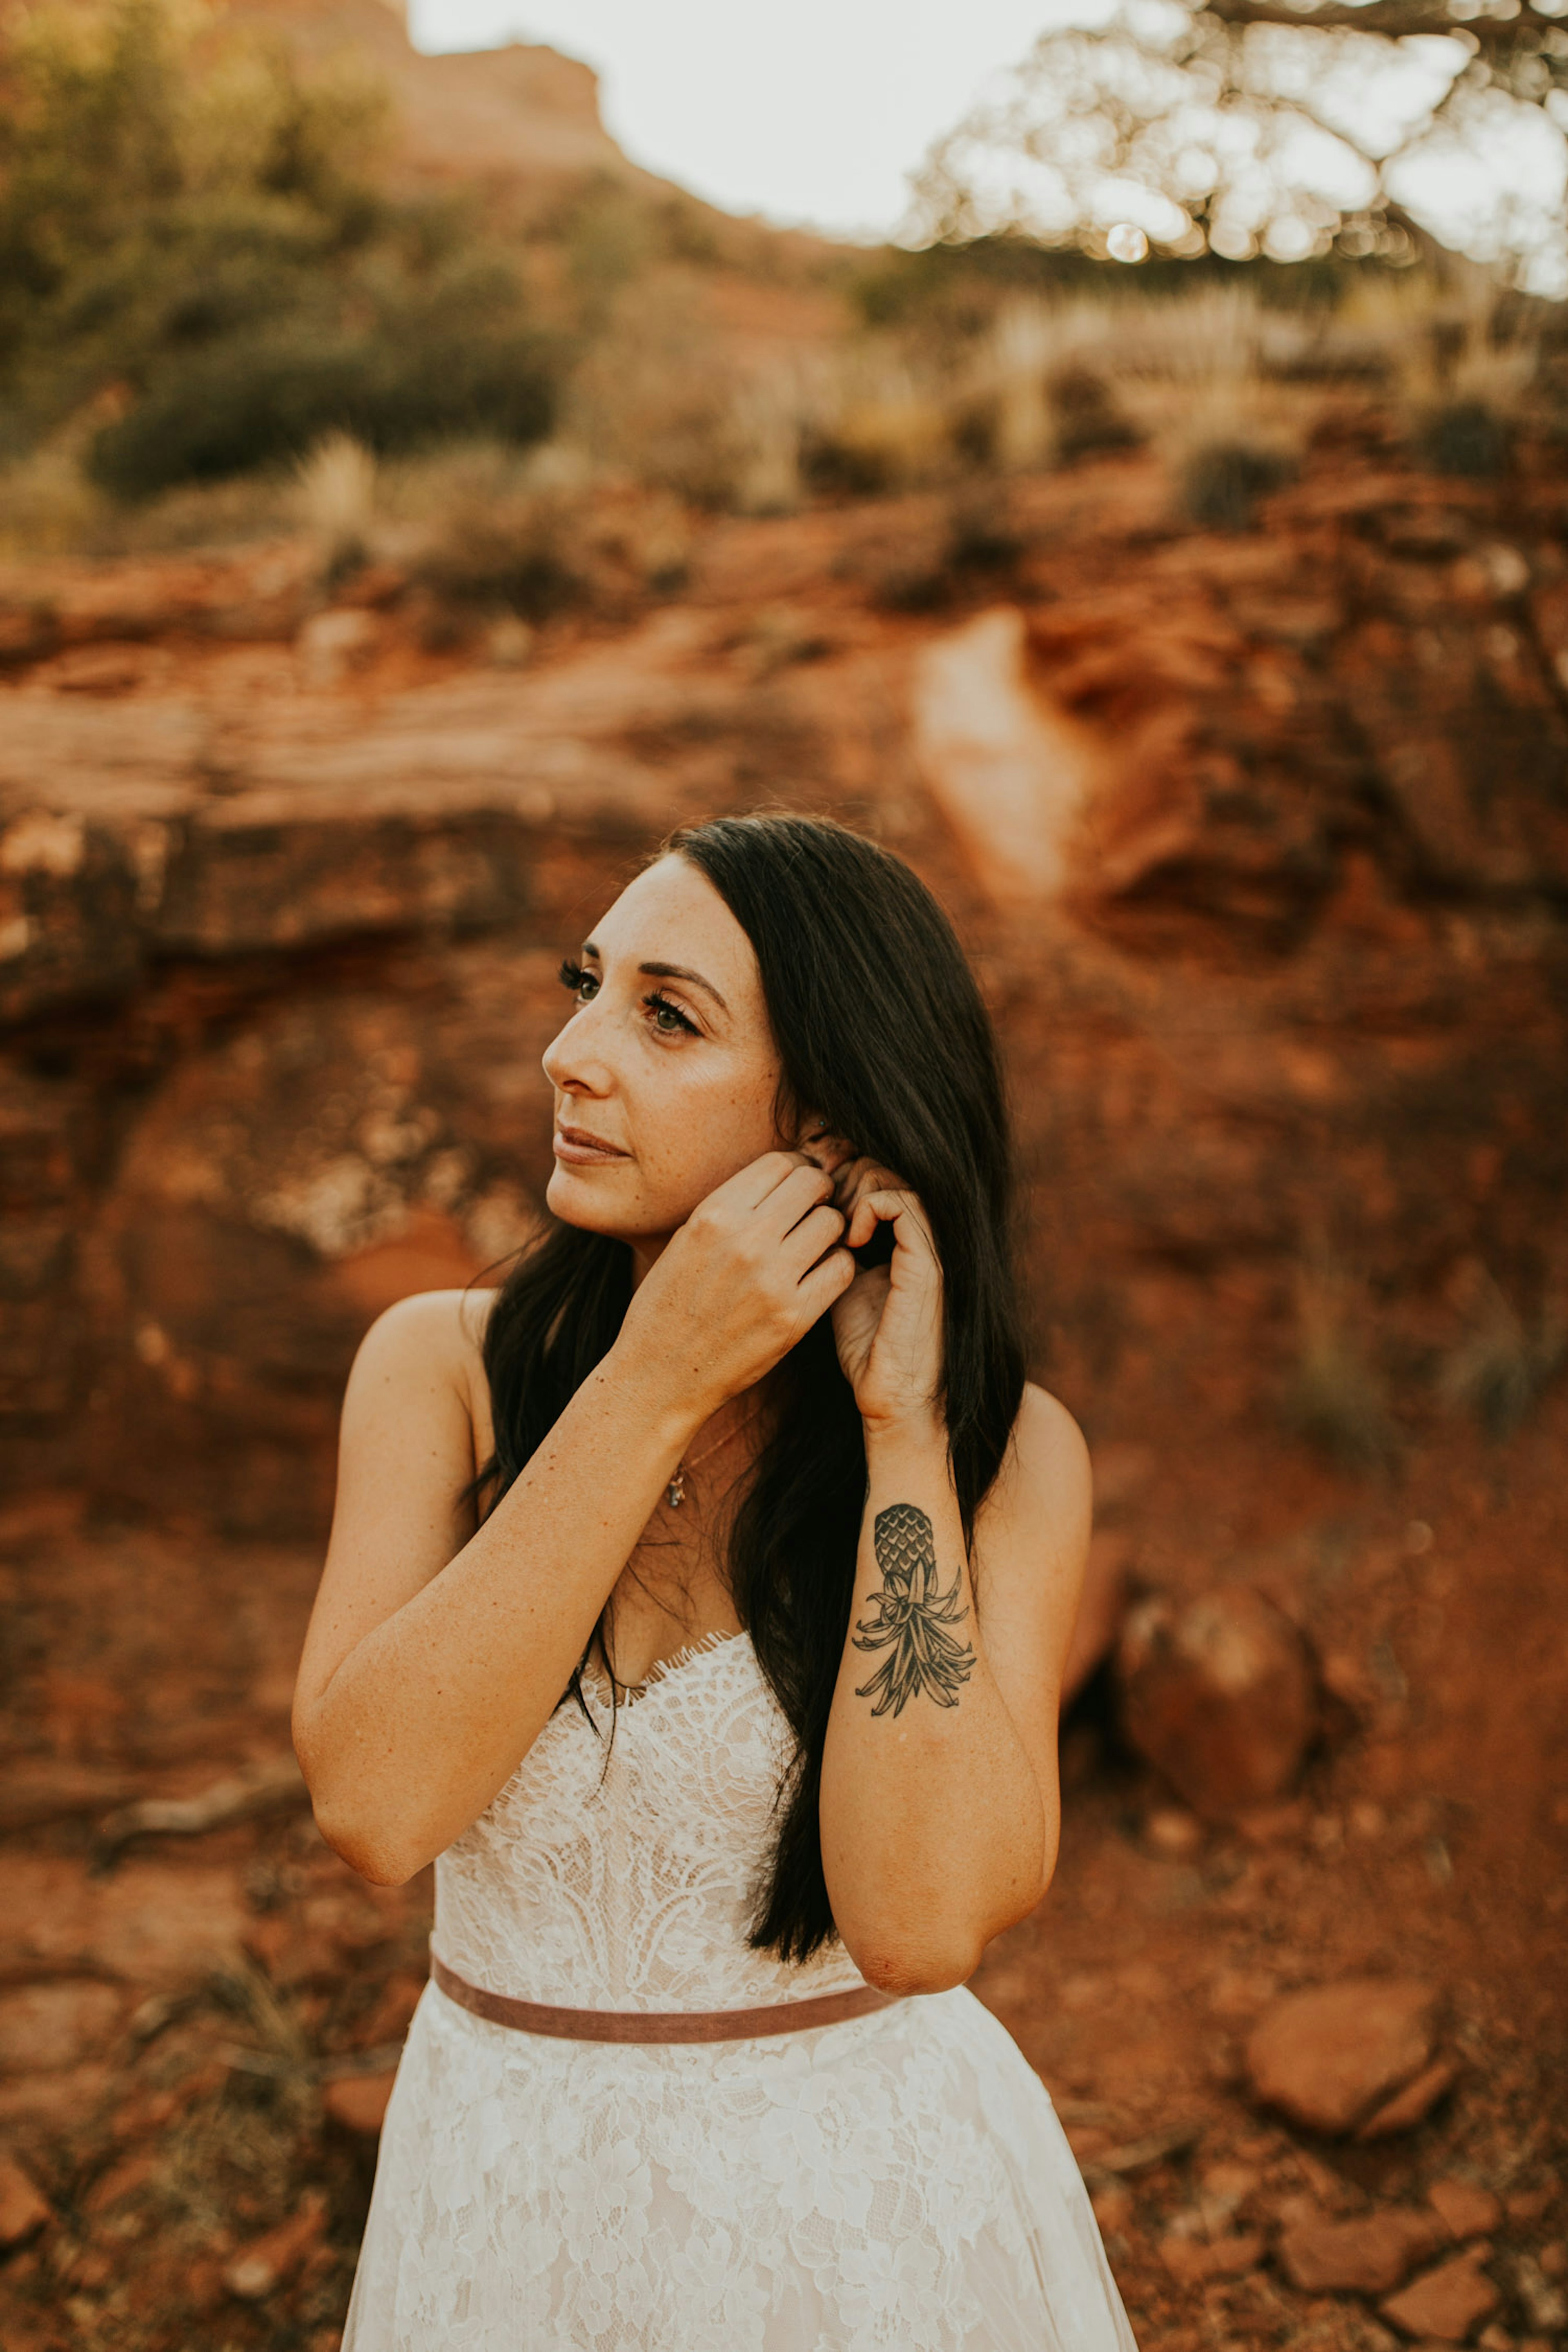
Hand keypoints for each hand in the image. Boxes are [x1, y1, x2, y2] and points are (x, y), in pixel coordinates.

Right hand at [617, 1151, 855, 1426]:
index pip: (781, 1162)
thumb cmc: (668, 1306)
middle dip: (819, 1193)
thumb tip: (782, 1177)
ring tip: (812, 1247)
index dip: (796, 1169)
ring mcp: (772, 1280)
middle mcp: (745, 1240)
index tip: (796, 1188)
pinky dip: (837, 1266)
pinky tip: (818, 1275)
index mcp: (713, 1215)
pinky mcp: (794, 1318)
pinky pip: (841, 1269)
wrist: (659, 1377)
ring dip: (829, 1230)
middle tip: (812, 1213)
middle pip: (814, 1184)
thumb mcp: (686, 1240)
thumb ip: (731, 1207)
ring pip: (833, 1223)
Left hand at [827, 1158, 945, 1436]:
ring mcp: (928, 1248)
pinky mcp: (930, 1263)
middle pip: (882, 1167)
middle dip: (842, 1175)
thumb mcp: (839, 1289)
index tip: (808, 1197)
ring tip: (832, 1218)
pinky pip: (906, 1203)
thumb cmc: (865, 1352)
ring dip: (856, 1187)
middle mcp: (919, 1238)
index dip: (837, 1176)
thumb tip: (797, 1218)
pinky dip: (873, 1206)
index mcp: (900, 1241)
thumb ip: (829, 1253)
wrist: (896, 1398)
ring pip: (894, 1177)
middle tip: (817, 1201)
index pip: (872, 1176)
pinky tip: (851, 1236)